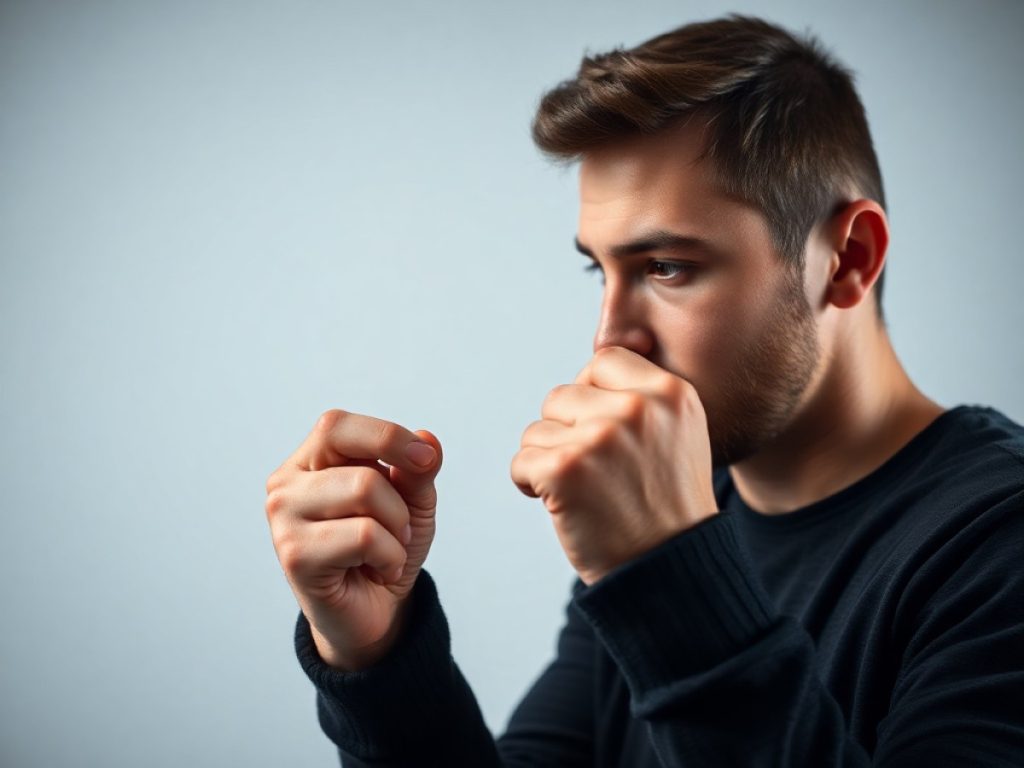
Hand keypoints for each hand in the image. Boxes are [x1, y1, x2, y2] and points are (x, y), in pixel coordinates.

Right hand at [265, 409, 441, 669]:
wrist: (374, 611)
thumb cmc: (385, 547)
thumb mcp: (412, 501)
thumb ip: (418, 468)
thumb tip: (428, 439)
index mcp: (308, 459)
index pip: (337, 426)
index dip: (387, 436)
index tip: (426, 458)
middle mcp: (286, 484)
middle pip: (363, 469)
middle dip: (400, 502)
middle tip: (398, 528)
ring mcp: (283, 519)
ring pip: (365, 494)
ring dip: (396, 529)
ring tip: (386, 549)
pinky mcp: (294, 555)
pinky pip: (364, 536)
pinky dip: (389, 555)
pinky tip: (376, 570)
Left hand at [511, 347, 717, 584]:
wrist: (669, 572)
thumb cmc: (665, 506)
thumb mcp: (678, 434)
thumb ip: (642, 395)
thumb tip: (589, 364)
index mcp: (670, 392)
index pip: (603, 361)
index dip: (590, 397)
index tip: (600, 434)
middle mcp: (638, 407)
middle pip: (562, 395)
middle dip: (565, 433)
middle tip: (594, 474)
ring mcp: (601, 436)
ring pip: (537, 429)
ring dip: (547, 461)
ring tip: (584, 492)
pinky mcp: (566, 468)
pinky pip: (522, 461)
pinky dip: (531, 485)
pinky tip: (563, 506)